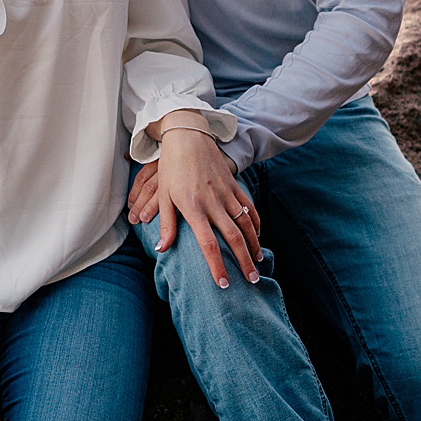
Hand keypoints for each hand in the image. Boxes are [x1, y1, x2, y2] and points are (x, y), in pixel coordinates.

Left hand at [129, 130, 261, 289]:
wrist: (188, 136)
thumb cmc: (171, 168)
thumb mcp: (164, 195)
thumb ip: (166, 224)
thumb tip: (162, 250)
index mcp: (194, 208)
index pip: (208, 244)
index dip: (217, 266)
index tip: (224, 284)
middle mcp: (213, 203)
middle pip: (234, 238)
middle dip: (244, 261)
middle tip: (252, 281)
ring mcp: (226, 193)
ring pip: (246, 224)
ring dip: (254, 245)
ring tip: (258, 263)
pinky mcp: (234, 185)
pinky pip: (249, 207)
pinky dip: (256, 223)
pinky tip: (259, 236)